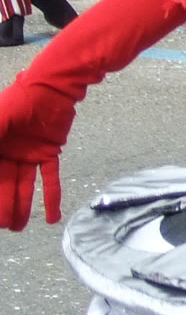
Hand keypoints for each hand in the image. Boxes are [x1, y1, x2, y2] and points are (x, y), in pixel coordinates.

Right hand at [0, 78, 73, 228]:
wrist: (50, 88)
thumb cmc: (19, 100)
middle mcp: (8, 153)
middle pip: (4, 185)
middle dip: (4, 206)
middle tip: (6, 227)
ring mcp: (28, 154)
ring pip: (24, 186)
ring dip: (23, 206)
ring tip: (19, 227)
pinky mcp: (48, 152)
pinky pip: (49, 178)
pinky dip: (51, 197)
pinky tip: (52, 217)